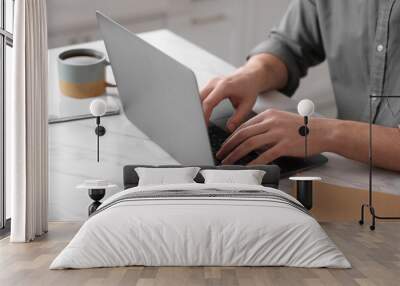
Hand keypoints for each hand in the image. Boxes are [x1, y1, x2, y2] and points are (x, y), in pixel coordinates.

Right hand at [200, 68, 258, 131]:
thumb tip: (229, 128)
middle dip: (198, 113)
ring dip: (198, 108)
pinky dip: (200, 104)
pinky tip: (203, 113)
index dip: (204, 115)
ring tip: (201, 121)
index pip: (208, 102)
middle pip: (199, 99)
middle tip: (200, 125)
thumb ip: (238, 118)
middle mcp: (215, 82)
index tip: (203, 125)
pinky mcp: (210, 85)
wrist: (250, 75)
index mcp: (224, 86)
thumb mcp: (247, 105)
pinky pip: (201, 95)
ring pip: (198, 96)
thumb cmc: (249, 87)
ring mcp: (211, 82)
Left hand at [216, 109, 333, 164]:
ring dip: (236, 154)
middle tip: (221, 154)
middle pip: (243, 134)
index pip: (243, 126)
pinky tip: (247, 167)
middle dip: (228, 146)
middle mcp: (271, 122)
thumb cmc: (303, 128)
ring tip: (228, 161)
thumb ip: (265, 127)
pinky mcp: (285, 145)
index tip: (225, 146)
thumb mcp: (281, 120)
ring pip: (249, 144)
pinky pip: (265, 155)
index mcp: (268, 115)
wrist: (324, 131)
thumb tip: (249, 140)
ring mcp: (278, 133)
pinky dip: (253, 162)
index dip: (231, 137)